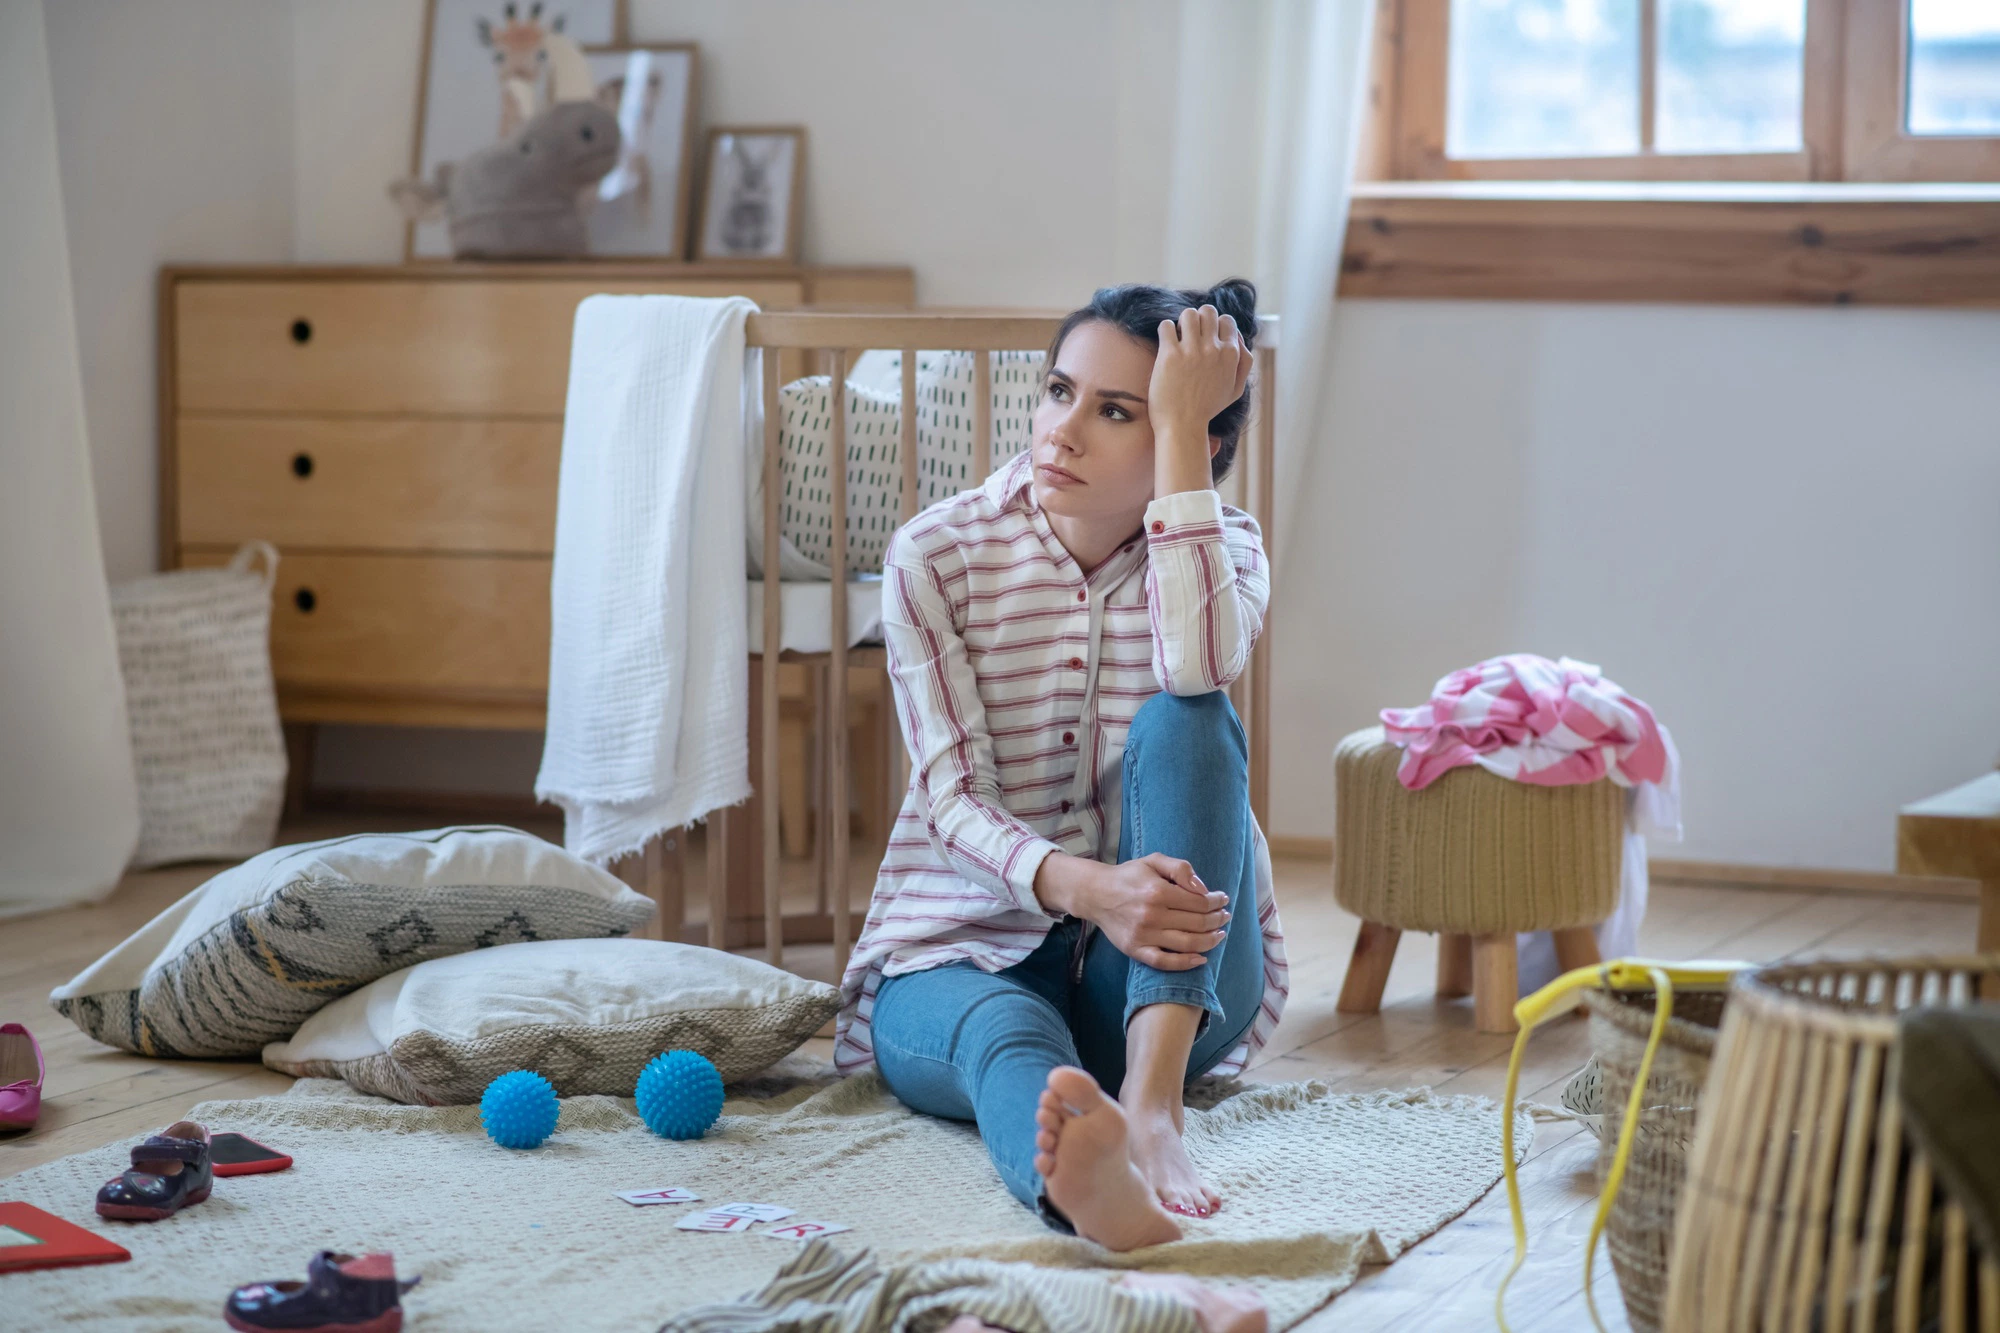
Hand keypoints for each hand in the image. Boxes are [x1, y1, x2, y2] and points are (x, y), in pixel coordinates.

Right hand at [1063, 853, 1229, 970]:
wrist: (1095, 893)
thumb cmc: (1128, 876)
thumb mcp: (1154, 860)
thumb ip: (1180, 868)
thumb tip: (1203, 889)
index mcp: (1157, 891)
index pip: (1199, 901)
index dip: (1216, 902)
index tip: (1223, 900)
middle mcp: (1151, 915)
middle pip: (1197, 923)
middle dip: (1217, 920)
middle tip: (1224, 916)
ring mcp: (1144, 935)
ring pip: (1187, 944)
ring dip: (1210, 941)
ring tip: (1220, 934)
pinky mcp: (1135, 950)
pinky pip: (1165, 962)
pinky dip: (1186, 963)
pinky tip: (1201, 959)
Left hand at [1149, 305, 1252, 497]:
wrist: (1182, 426)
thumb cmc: (1207, 409)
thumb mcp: (1236, 389)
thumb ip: (1244, 362)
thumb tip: (1239, 337)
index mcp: (1231, 354)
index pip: (1227, 320)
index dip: (1215, 326)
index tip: (1206, 338)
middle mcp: (1213, 349)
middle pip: (1208, 311)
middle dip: (1199, 319)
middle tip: (1190, 335)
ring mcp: (1191, 351)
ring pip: (1188, 314)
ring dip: (1182, 323)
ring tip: (1178, 338)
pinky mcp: (1170, 355)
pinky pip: (1166, 325)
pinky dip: (1165, 330)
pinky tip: (1166, 344)